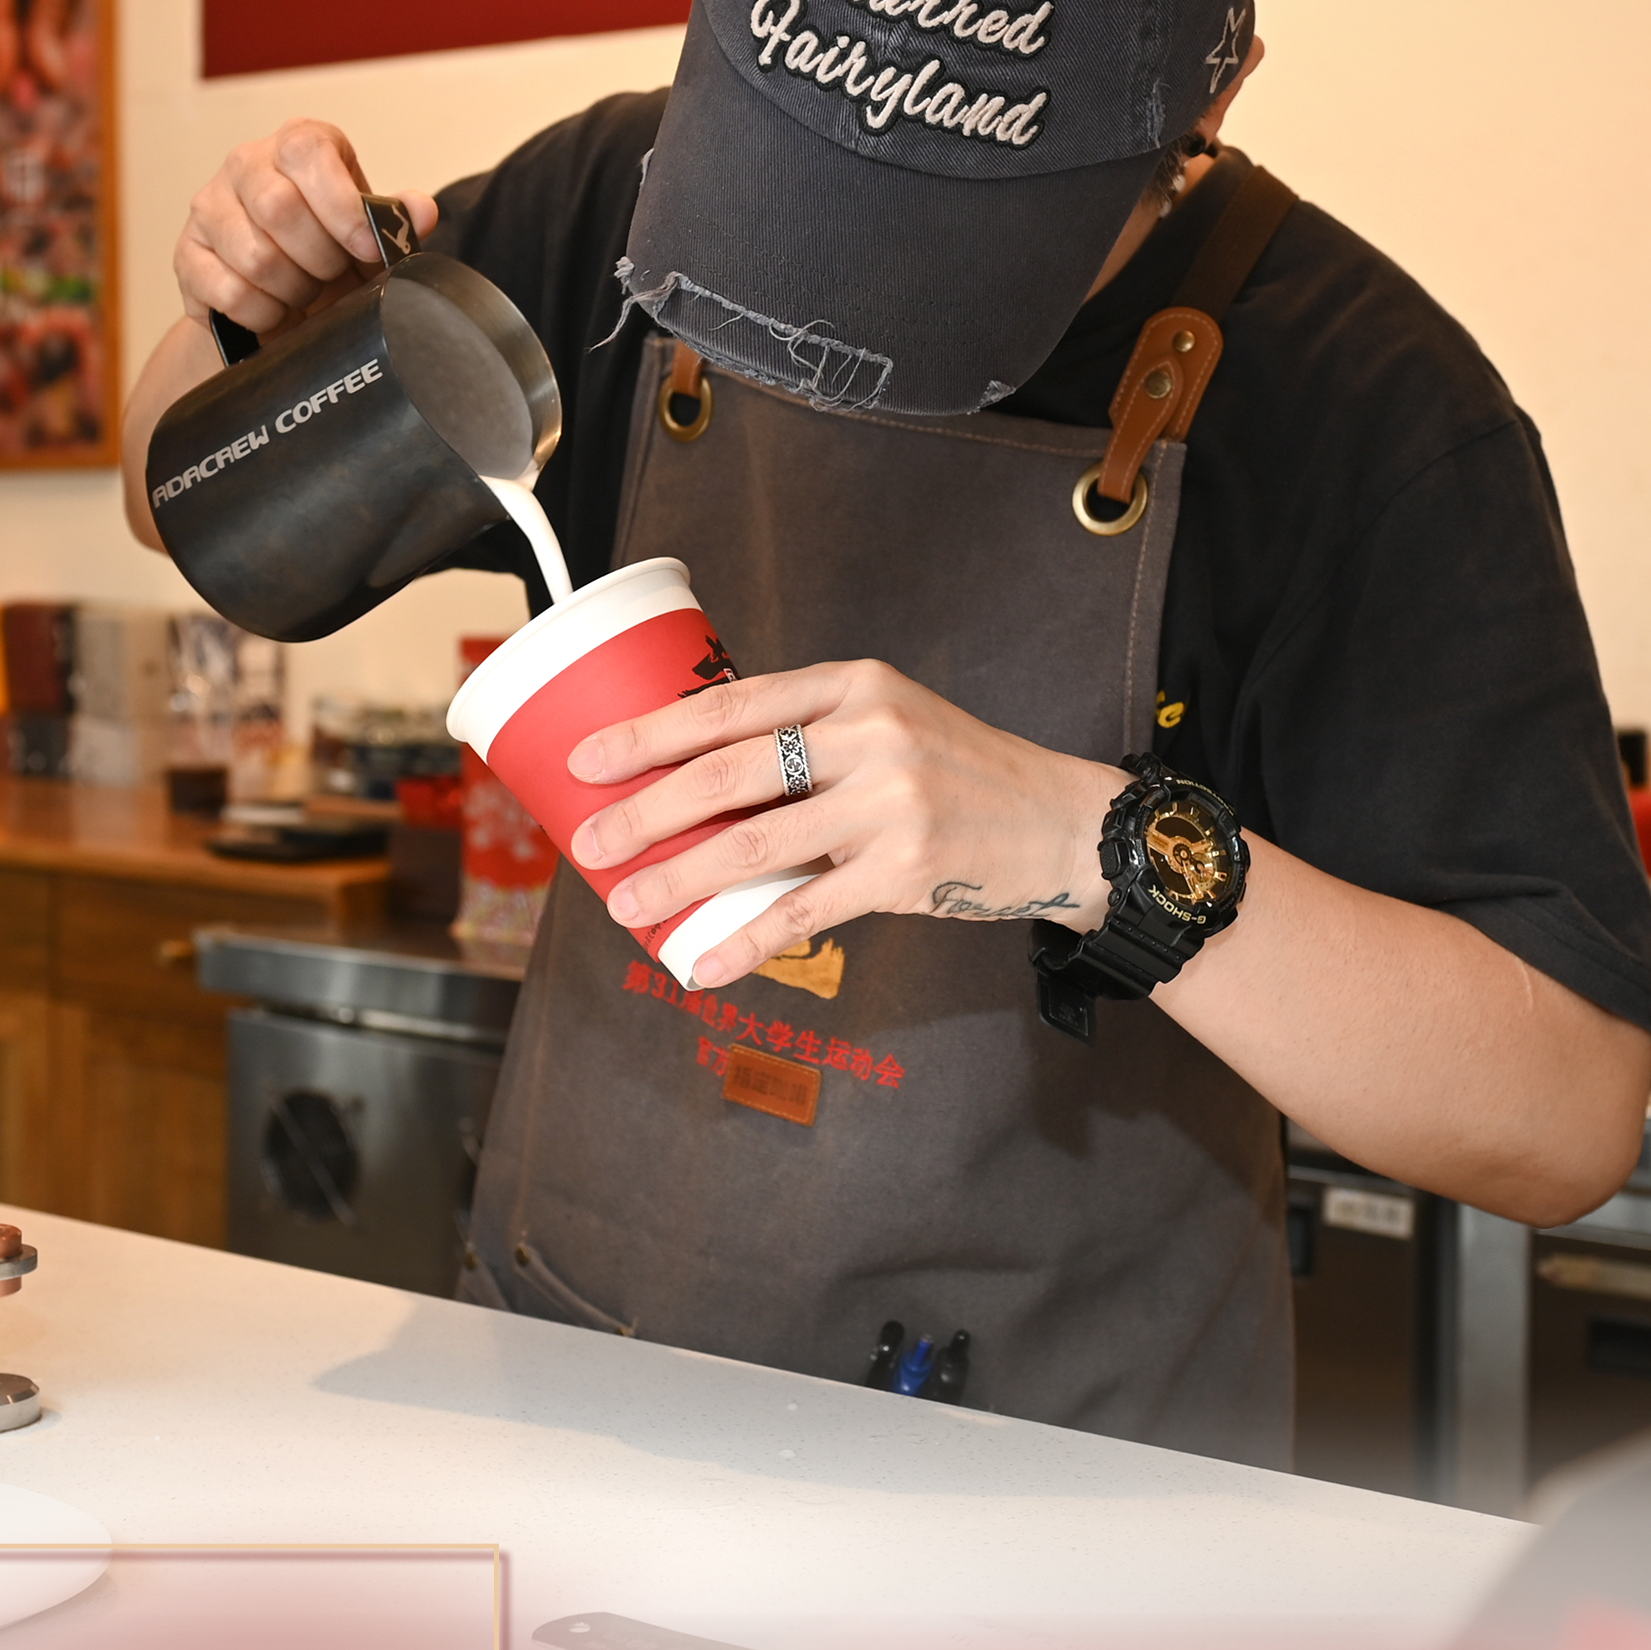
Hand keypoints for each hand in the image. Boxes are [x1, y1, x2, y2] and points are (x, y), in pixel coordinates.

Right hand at [172, 118, 438, 340]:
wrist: (279, 306)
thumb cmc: (327, 256)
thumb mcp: (367, 236)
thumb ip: (395, 222)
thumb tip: (421, 212)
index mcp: (297, 146)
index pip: (308, 153)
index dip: (342, 206)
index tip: (367, 249)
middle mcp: (246, 164)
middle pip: (279, 207)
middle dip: (319, 259)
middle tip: (331, 278)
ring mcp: (209, 208)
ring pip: (255, 256)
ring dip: (293, 290)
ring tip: (303, 294)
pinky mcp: (188, 254)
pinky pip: (228, 291)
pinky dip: (263, 314)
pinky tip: (274, 310)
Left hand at [566, 659, 1121, 984]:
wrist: (1061, 823)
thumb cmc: (959, 775)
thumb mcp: (890, 723)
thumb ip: (809, 738)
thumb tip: (698, 775)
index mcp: (853, 686)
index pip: (731, 704)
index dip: (651, 734)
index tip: (589, 761)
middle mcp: (871, 734)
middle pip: (730, 772)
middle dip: (647, 811)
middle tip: (589, 842)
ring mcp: (891, 803)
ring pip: (754, 843)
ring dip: (678, 879)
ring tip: (626, 905)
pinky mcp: (906, 869)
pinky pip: (804, 910)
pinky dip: (745, 939)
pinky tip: (703, 963)